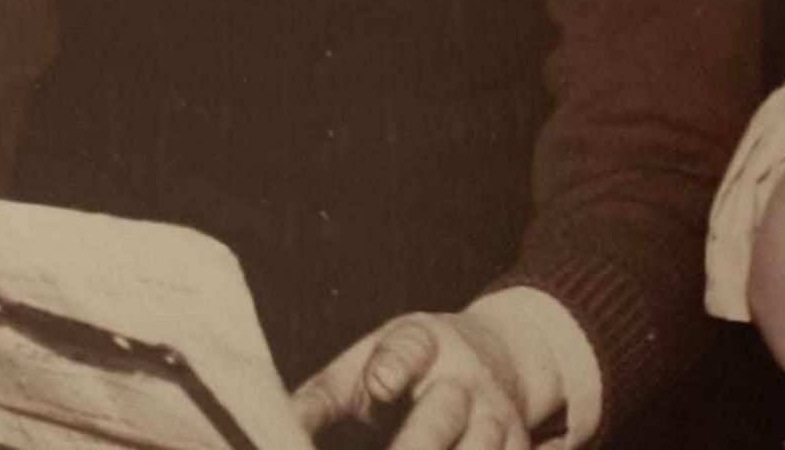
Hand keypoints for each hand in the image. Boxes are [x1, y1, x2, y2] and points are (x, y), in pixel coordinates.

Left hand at [293, 312, 532, 449]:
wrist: (497, 356)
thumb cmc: (406, 366)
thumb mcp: (364, 364)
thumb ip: (318, 400)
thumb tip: (267, 432)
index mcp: (422, 345)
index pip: (408, 350)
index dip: (394, 366)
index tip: (379, 383)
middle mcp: (463, 379)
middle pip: (441, 417)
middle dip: (415, 447)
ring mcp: (495, 416)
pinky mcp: (516, 446)